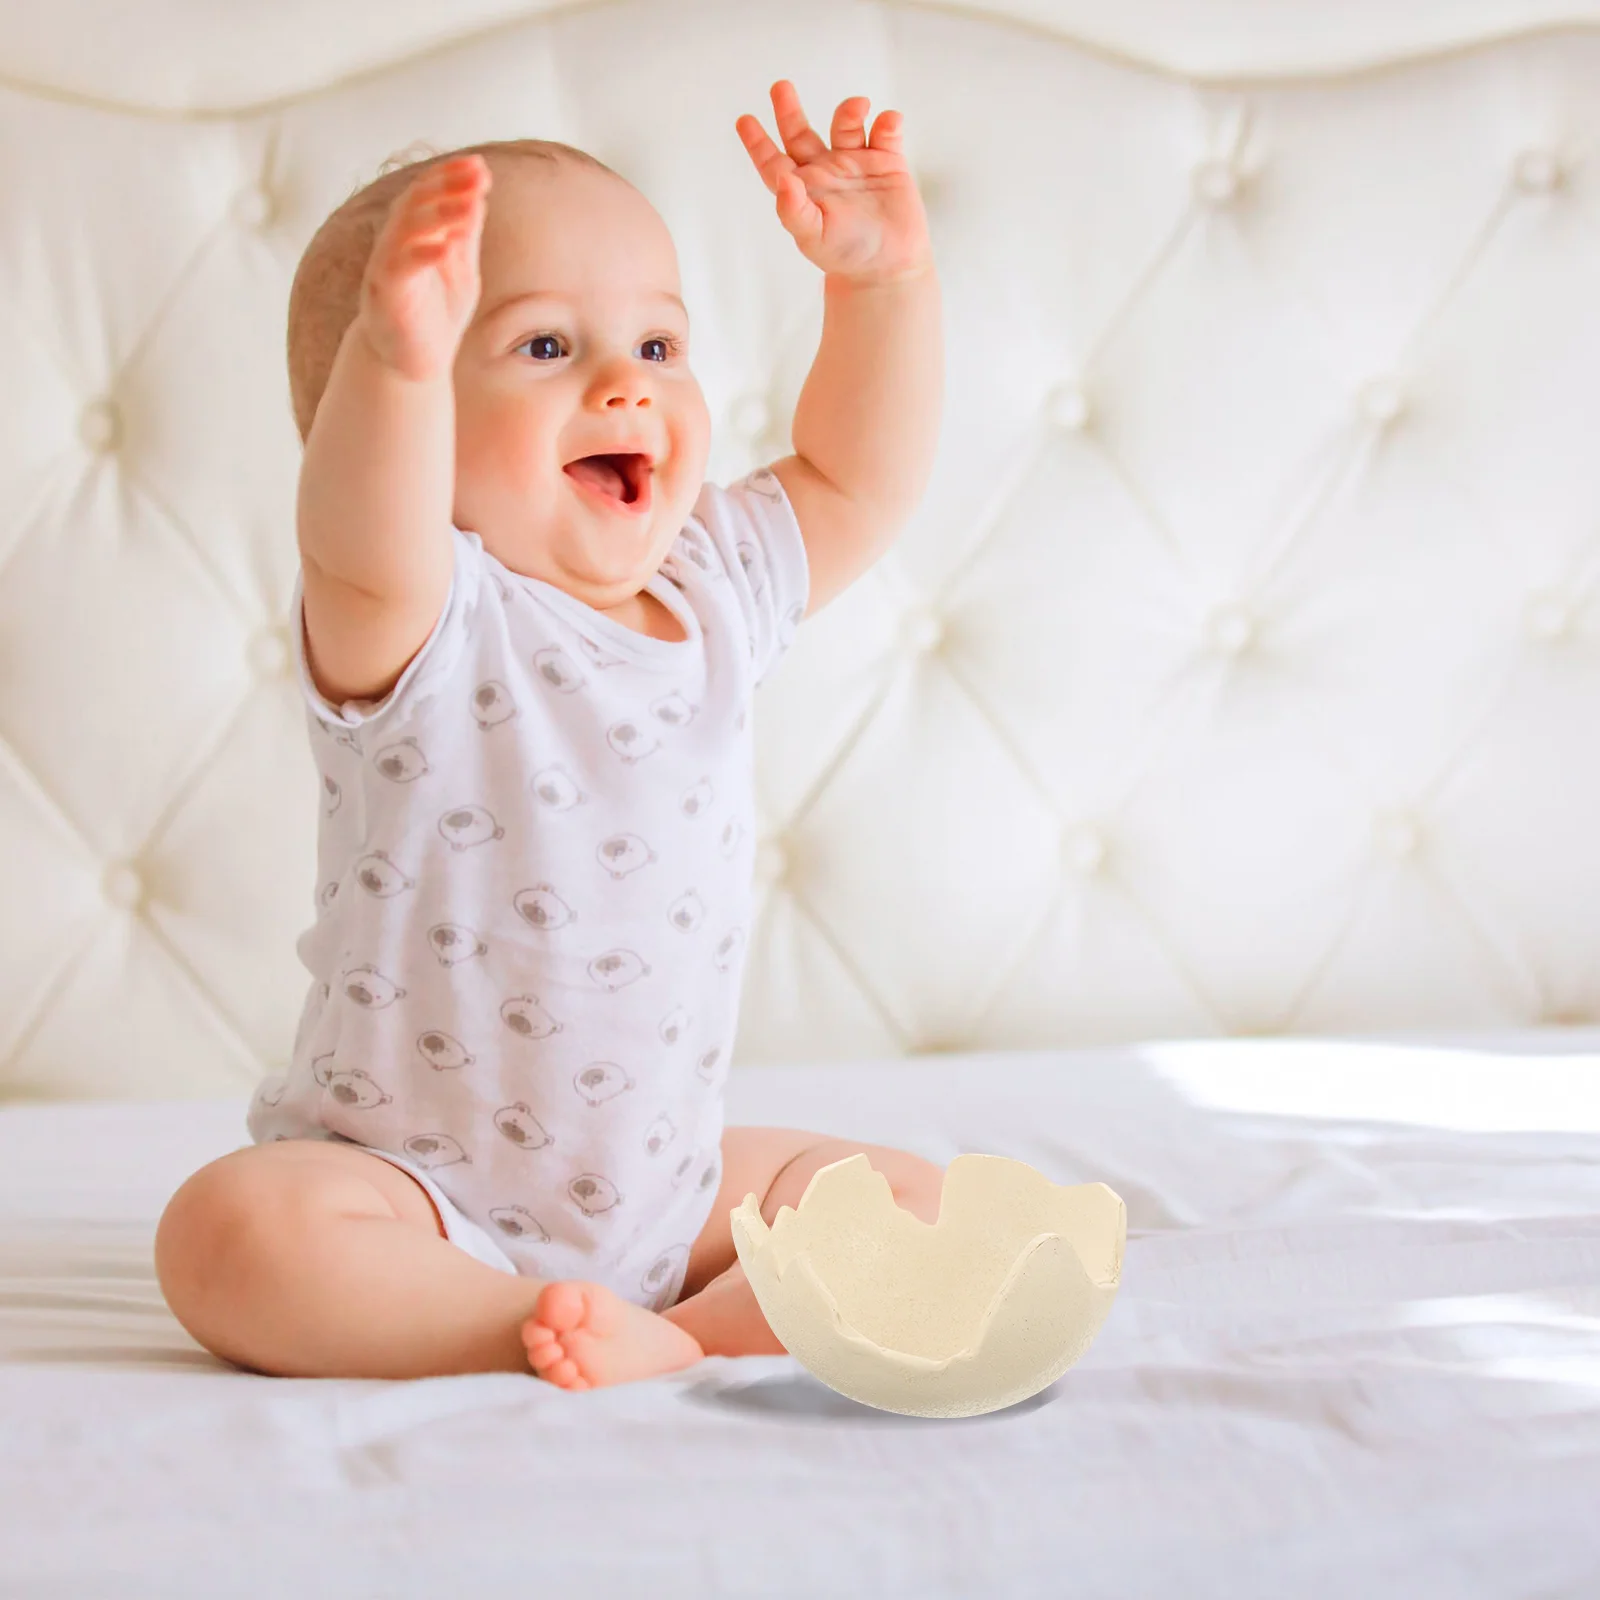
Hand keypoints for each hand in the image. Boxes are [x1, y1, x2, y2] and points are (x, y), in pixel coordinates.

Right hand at [358, 154, 491, 380]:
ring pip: (407, 228)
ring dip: (439, 214)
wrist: (414, 363)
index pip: (429, 193)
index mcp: (415, 235)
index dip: (451, 175)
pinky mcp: (386, 294)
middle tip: (476, 176)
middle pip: (417, 203)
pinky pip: (400, 268)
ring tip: (469, 204)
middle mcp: (396, 243)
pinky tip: (445, 248)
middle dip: (447, 186)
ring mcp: (388, 266)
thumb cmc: (437, 316)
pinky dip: (422, 255)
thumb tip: (478, 197)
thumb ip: (465, 238)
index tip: (480, 165)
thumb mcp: (461, 271)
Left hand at [736, 80, 933, 285]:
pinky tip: (888, 122)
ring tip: (859, 107)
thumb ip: (793, 210)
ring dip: (850, 112)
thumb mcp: (813, 237)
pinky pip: (885, 133)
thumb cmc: (846, 255)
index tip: (744, 120)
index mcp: (803, 189)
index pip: (773, 162)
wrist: (889, 267)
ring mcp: (855, 163)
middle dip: (789, 110)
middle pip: (801, 133)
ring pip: (846, 125)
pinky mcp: (887, 162)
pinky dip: (887, 123)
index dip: (758, 142)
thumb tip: (782, 179)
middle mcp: (825, 171)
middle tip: (780, 87)